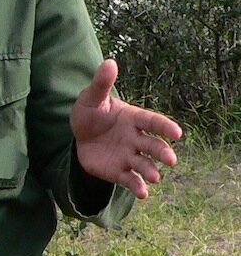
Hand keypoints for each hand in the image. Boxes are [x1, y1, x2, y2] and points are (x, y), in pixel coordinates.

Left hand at [70, 59, 181, 199]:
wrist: (78, 135)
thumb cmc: (90, 113)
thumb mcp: (91, 98)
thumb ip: (101, 83)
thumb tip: (109, 61)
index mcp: (134, 118)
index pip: (153, 121)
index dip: (165, 127)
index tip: (177, 133)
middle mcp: (136, 138)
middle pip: (153, 145)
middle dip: (162, 152)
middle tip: (171, 160)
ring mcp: (129, 156)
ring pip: (145, 164)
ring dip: (151, 171)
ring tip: (155, 177)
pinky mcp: (120, 171)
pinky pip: (131, 180)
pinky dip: (138, 187)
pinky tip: (143, 194)